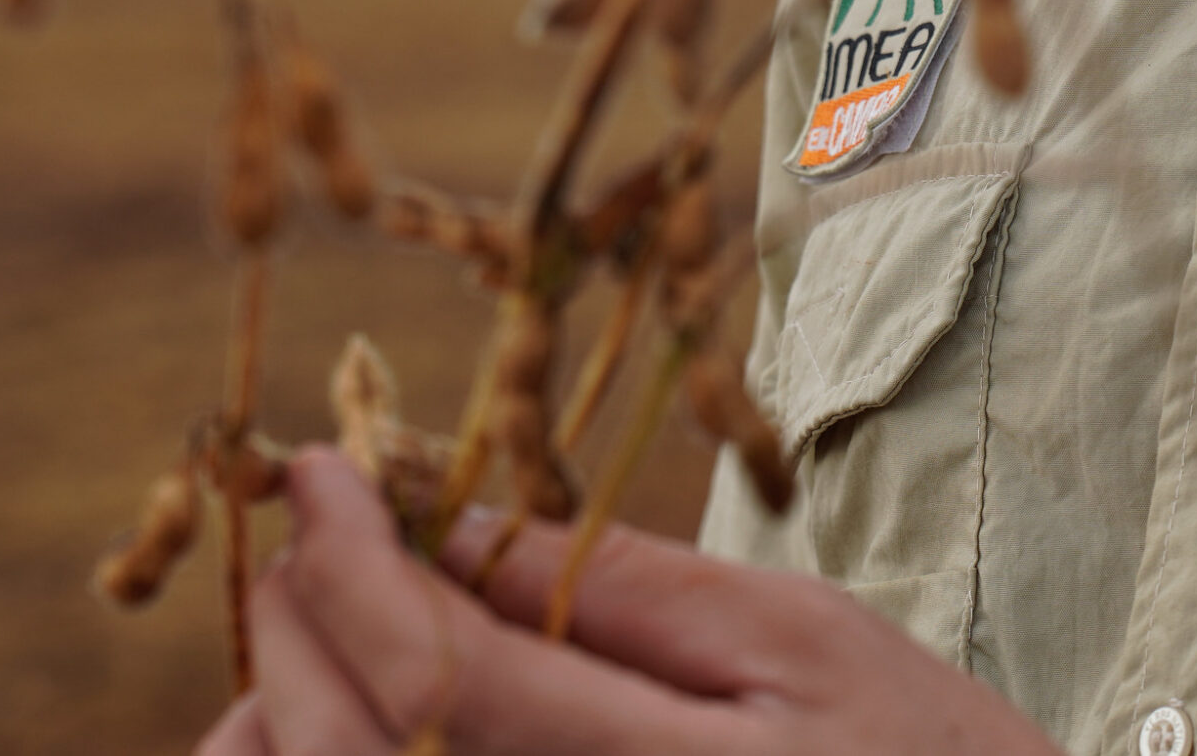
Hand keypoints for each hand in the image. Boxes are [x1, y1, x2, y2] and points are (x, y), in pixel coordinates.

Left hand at [195, 447, 1062, 755]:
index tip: (318, 469)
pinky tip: (332, 727)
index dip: (352, 560)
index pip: (443, 671)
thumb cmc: (913, 749)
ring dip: (283, 721)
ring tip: (310, 631)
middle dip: (294, 628)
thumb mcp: (790, 636)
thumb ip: (619, 585)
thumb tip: (452, 520)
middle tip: (306, 532)